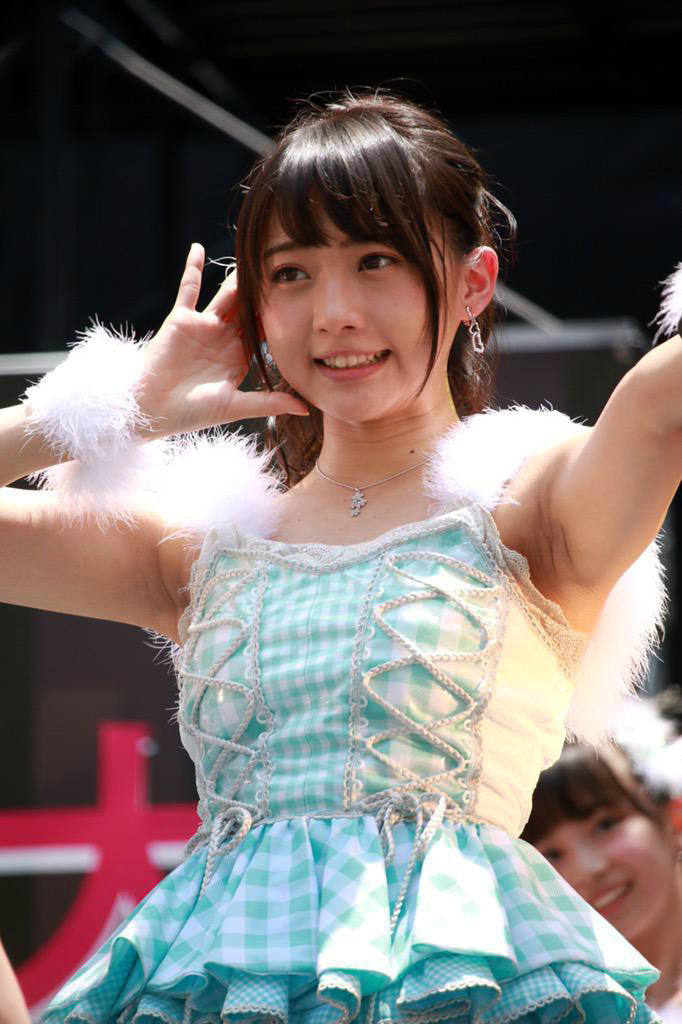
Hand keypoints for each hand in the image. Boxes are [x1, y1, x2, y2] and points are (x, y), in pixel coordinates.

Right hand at [135, 243, 307, 435]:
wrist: (150, 409)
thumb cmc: (190, 413)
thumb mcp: (234, 406)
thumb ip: (268, 403)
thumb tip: (304, 408)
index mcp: (238, 358)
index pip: (265, 332)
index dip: (281, 317)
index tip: (302, 300)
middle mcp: (223, 339)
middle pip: (248, 309)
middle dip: (264, 292)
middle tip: (285, 268)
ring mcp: (202, 326)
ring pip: (226, 295)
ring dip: (238, 277)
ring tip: (254, 255)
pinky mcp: (181, 319)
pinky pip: (188, 288)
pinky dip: (192, 268)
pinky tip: (198, 247)